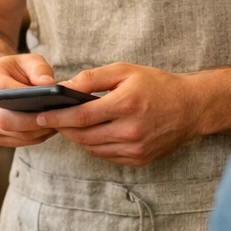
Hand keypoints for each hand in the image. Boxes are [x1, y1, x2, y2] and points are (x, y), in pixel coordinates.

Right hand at [0, 53, 61, 147]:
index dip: (24, 99)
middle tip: (57, 119)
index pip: (3, 91)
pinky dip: (35, 137)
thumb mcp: (29, 61)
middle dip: (33, 121)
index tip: (47, 103)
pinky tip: (49, 129)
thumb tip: (50, 84)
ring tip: (57, 124)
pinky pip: (17, 141)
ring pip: (13, 133)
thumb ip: (40, 69)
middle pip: (6, 119)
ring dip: (37, 131)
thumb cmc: (16, 69)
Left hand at [33, 62, 200, 165]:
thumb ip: (92, 78)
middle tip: (49, 118)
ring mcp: (136, 149)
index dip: (57, 117)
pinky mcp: (140, 159)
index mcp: (126, 105)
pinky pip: (106, 156)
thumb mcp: (124, 71)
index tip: (39, 115)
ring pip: (92, 148)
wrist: (191, 107)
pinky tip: (90, 133)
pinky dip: (94, 145)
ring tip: (68, 125)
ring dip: (77, 138)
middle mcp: (131, 131)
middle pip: (83, 136)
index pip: (81, 116)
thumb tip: (63, 87)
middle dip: (63, 128)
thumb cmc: (156, 84)